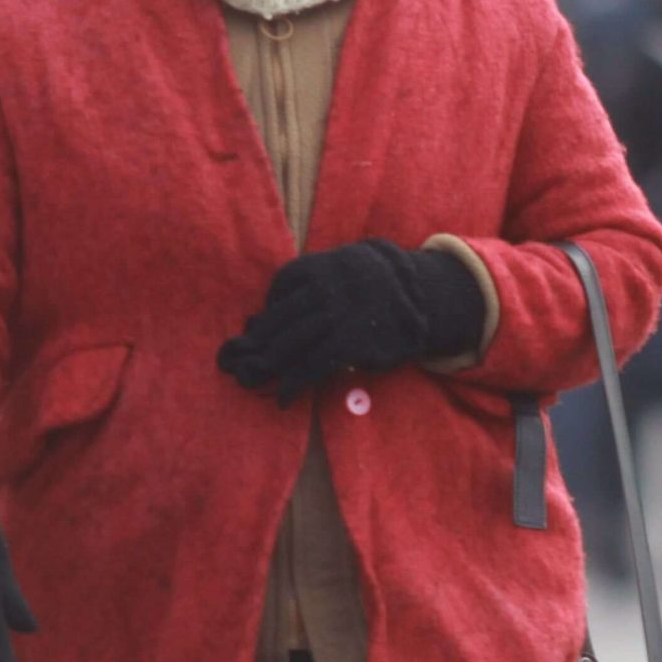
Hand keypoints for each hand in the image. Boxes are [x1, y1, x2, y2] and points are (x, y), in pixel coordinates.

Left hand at [218, 239, 485, 403]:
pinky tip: (284, 396)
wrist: (423, 297)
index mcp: (322, 265)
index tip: (259, 332)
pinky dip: (295, 382)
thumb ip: (306, 292)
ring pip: (293, 342)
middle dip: (257, 344)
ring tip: (256, 381)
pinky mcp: (353, 340)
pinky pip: (314, 364)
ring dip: (270, 366)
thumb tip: (254, 322)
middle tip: (238, 364)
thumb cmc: (371, 290)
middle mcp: (327, 286)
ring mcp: (340, 313)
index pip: (282, 285)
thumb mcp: (341, 276)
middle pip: (281, 317)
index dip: (268, 311)